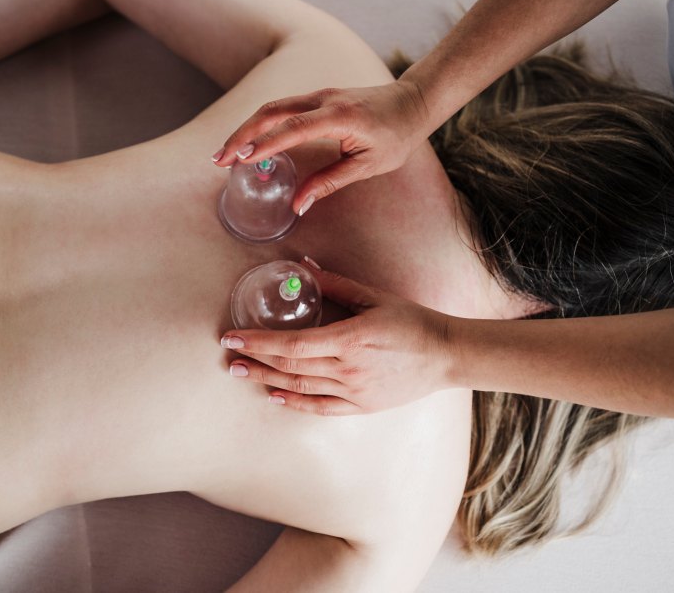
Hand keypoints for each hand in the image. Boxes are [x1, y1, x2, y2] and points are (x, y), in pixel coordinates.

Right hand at [212, 80, 431, 214]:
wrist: (412, 102)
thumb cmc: (396, 136)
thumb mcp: (367, 166)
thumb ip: (329, 183)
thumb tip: (298, 206)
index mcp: (340, 117)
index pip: (294, 129)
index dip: (266, 143)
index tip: (242, 159)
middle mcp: (324, 100)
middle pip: (272, 112)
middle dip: (242, 135)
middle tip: (219, 160)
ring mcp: (318, 95)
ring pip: (272, 108)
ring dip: (246, 129)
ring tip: (225, 154)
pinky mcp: (315, 98)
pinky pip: (281, 109)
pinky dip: (259, 124)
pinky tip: (247, 142)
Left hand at [220, 259, 455, 414]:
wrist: (445, 355)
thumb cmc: (411, 321)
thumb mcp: (373, 296)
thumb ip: (334, 284)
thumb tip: (300, 266)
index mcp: (349, 340)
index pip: (292, 344)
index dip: (259, 342)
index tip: (233, 337)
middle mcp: (348, 370)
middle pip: (290, 368)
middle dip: (255, 361)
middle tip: (228, 357)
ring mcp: (354, 392)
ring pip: (300, 388)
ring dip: (267, 381)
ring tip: (242, 374)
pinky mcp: (361, 406)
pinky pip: (321, 408)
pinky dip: (295, 403)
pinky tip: (275, 397)